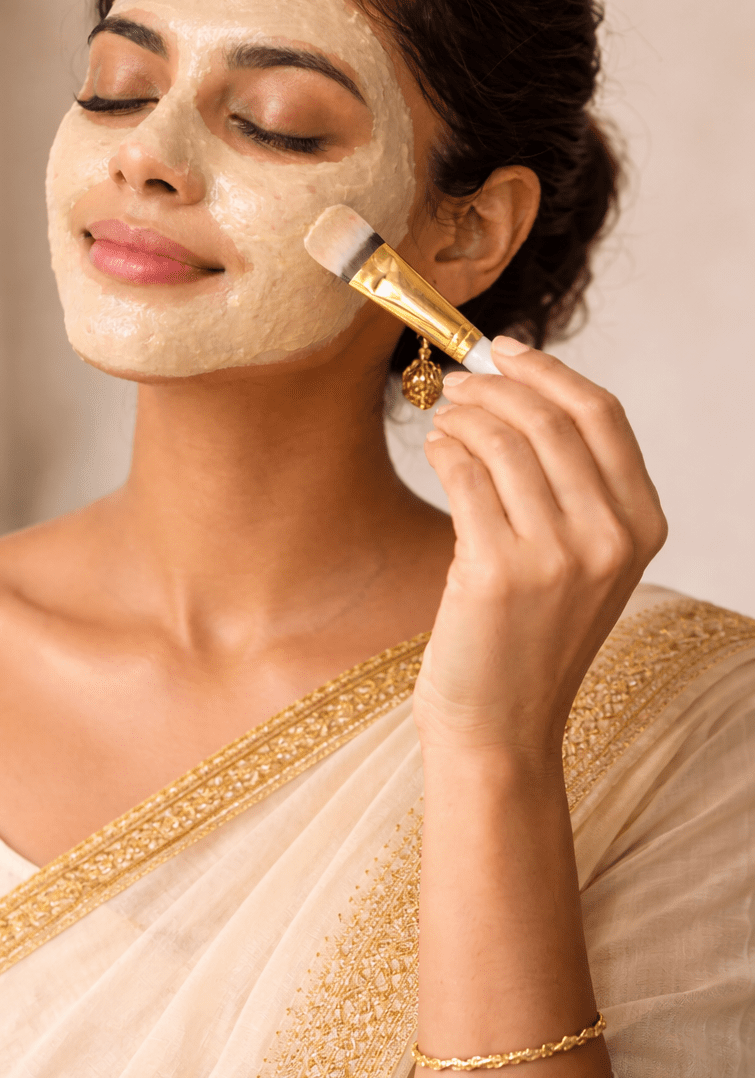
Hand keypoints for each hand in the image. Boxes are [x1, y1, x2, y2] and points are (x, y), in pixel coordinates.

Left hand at [415, 336, 666, 758]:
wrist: (501, 726)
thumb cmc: (527, 639)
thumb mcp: (579, 563)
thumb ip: (572, 488)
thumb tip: (520, 392)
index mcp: (641, 527)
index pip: (602, 415)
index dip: (550, 371)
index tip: (505, 350)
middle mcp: (608, 538)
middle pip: (550, 418)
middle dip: (495, 386)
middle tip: (455, 382)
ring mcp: (555, 556)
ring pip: (504, 441)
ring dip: (464, 416)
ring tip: (441, 419)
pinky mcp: (496, 571)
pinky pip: (465, 476)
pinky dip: (445, 450)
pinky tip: (436, 450)